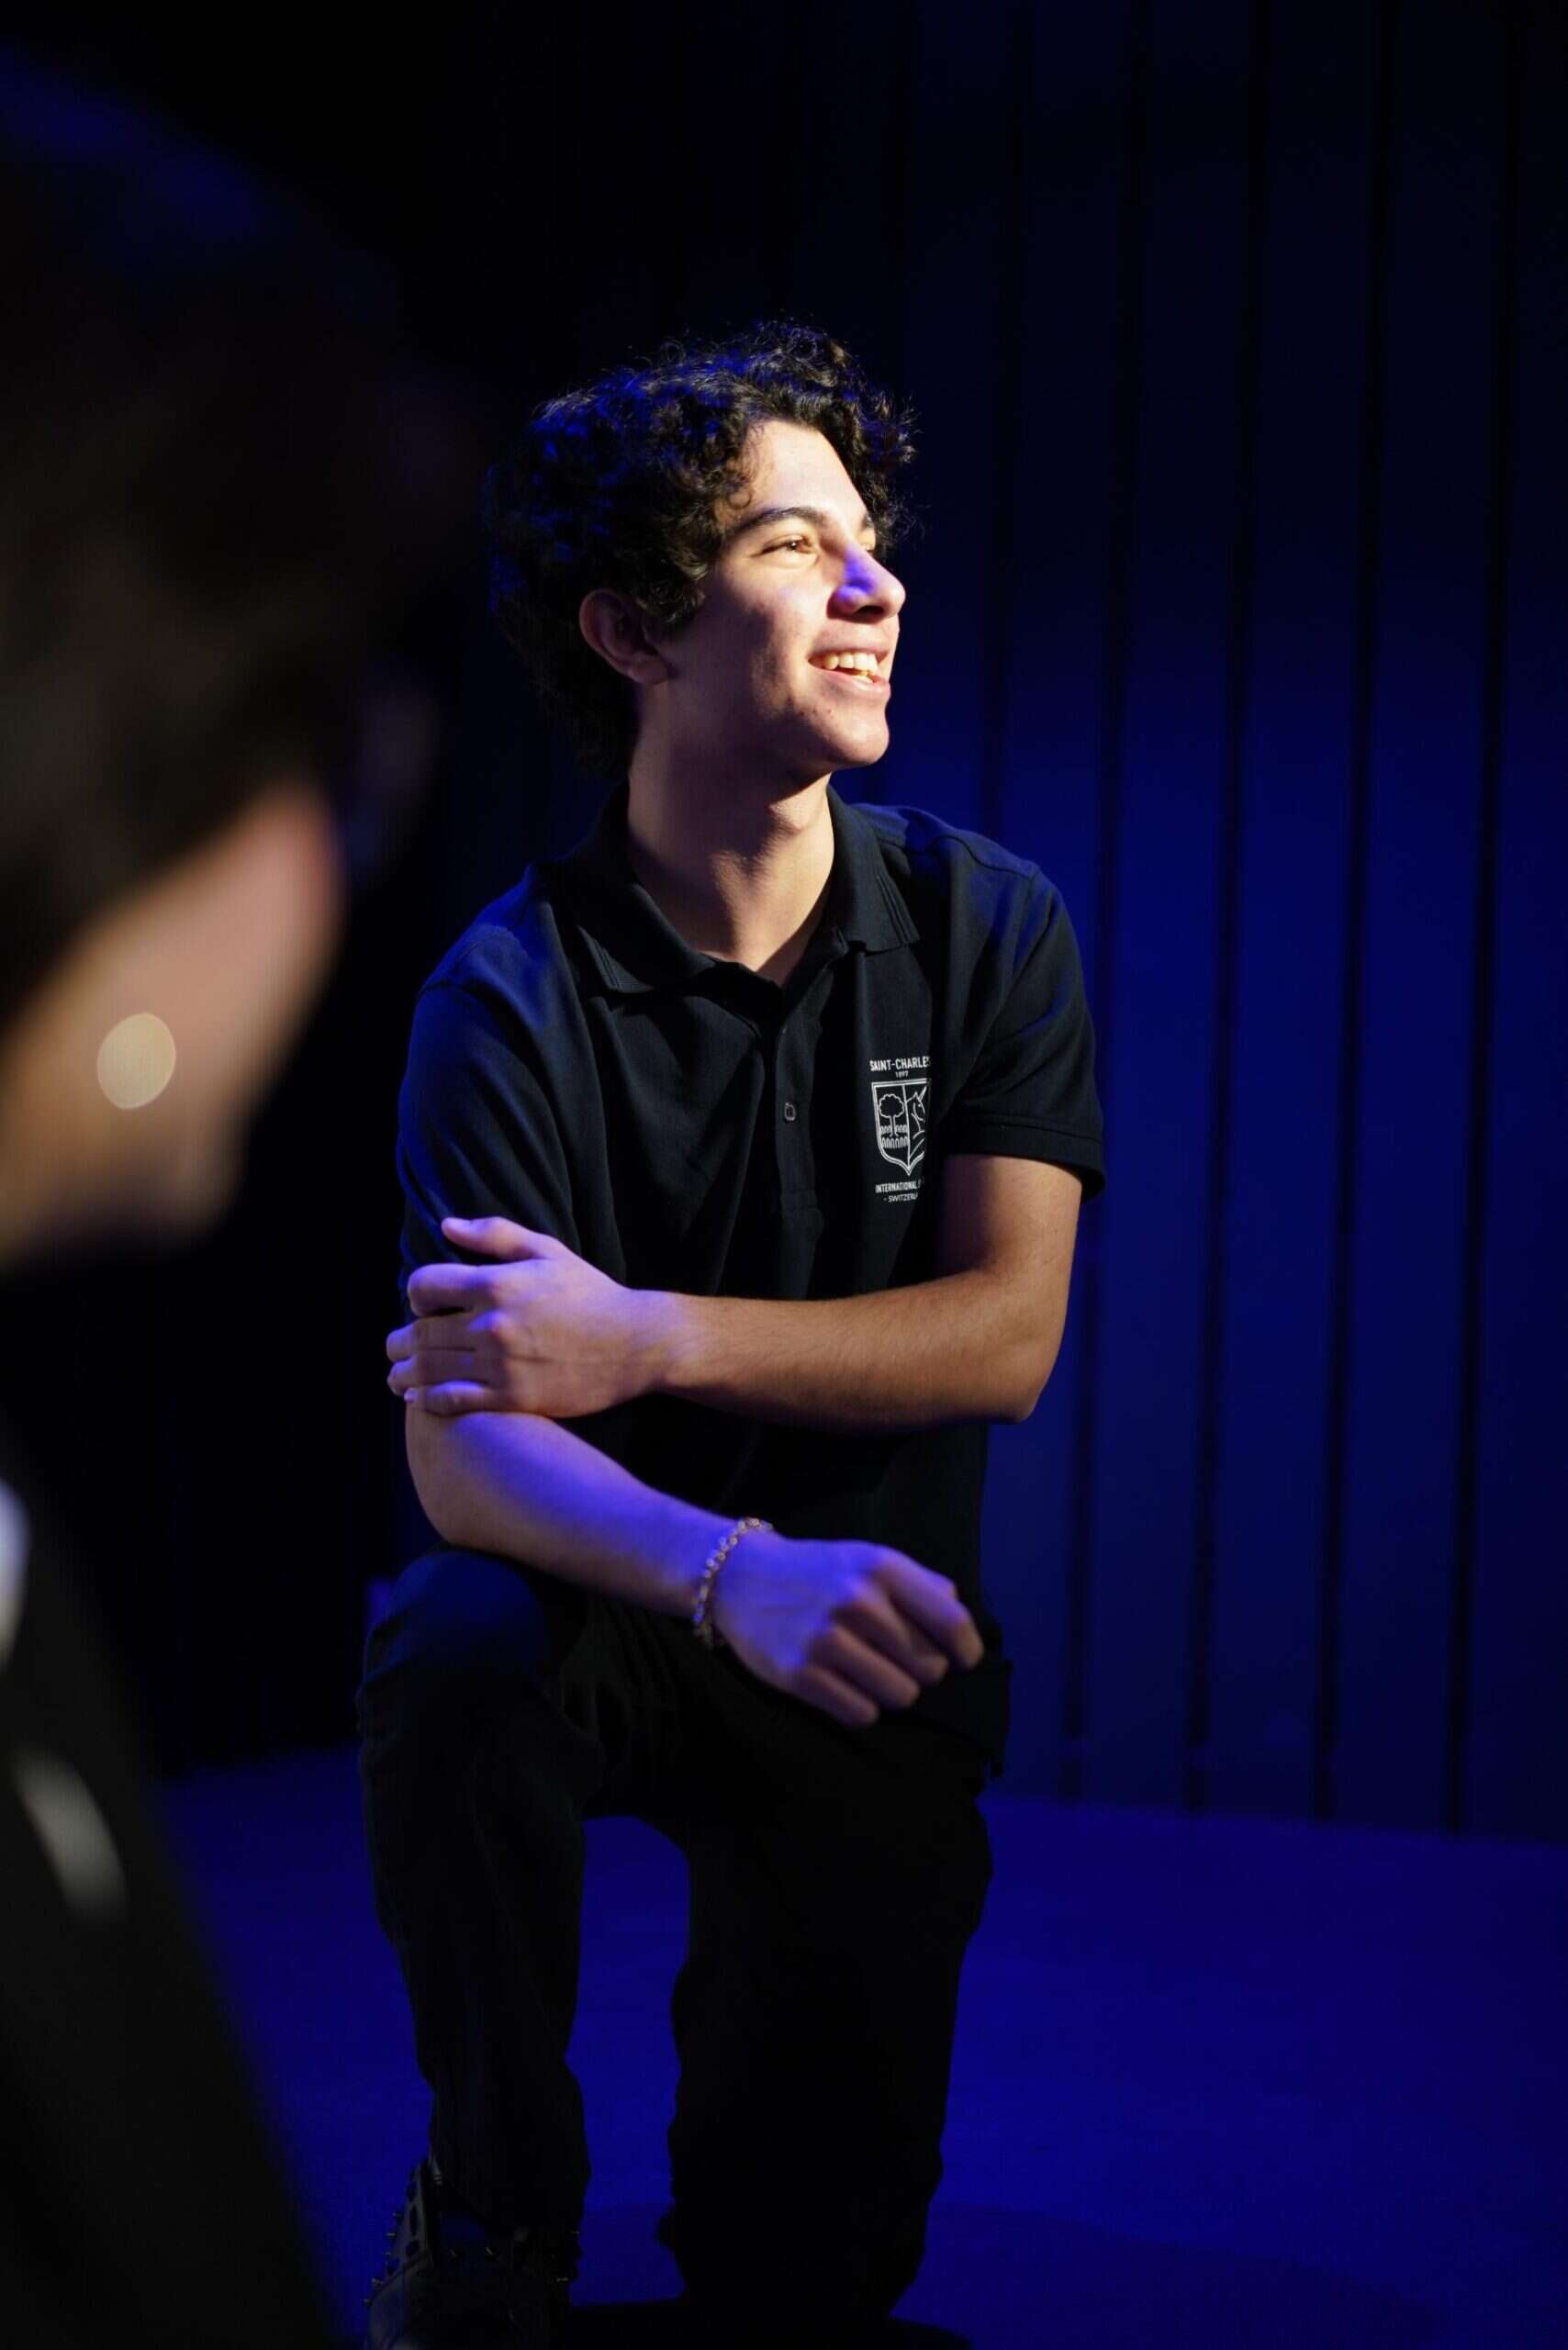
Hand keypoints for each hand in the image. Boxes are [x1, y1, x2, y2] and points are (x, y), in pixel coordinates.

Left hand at [385, 1215, 671, 1419]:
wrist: (634, 1343)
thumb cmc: (591, 1294)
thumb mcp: (548, 1251)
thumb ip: (494, 1235)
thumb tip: (446, 1226)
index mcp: (497, 1284)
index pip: (424, 1286)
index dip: (415, 1293)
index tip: (422, 1303)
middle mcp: (492, 1325)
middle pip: (420, 1333)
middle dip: (400, 1340)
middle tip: (394, 1346)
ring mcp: (500, 1365)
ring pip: (429, 1370)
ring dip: (404, 1374)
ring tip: (396, 1376)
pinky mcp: (512, 1398)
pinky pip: (454, 1401)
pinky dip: (427, 1401)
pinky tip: (418, 1400)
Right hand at [708, 1530, 984, 1728]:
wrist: (740, 1578)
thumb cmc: (818, 1572)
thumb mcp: (868, 1559)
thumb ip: (919, 1583)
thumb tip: (961, 1619)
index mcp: (881, 1569)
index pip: (952, 1622)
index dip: (967, 1649)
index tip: (963, 1659)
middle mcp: (857, 1602)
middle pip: (930, 1668)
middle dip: (921, 1670)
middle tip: (895, 1657)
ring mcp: (826, 1640)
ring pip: (900, 1696)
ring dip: (891, 1691)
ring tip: (868, 1670)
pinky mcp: (799, 1674)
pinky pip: (861, 1714)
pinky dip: (860, 1706)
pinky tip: (843, 1683)